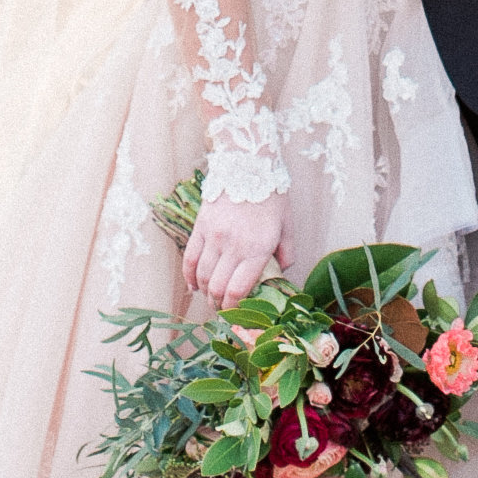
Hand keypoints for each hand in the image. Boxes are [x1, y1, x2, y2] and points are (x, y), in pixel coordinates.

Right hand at [184, 185, 286, 308]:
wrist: (247, 163)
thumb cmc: (271, 194)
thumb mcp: (287, 223)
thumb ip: (287, 252)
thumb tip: (282, 272)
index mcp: (257, 248)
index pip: (238, 290)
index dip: (234, 308)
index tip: (236, 314)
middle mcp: (233, 246)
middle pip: (217, 288)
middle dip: (219, 305)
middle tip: (223, 310)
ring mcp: (213, 236)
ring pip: (202, 276)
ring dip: (205, 292)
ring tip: (210, 298)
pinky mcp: (201, 226)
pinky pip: (190, 257)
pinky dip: (189, 276)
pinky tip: (193, 285)